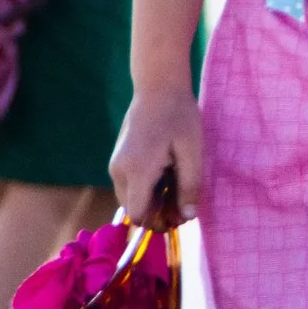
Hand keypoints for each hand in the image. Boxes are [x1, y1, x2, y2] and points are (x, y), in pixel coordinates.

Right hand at [111, 84, 201, 225]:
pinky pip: (130, 186)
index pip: (138, 214)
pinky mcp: (118, 160)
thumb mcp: (191, 151)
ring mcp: (115, 165)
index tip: (179, 215)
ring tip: (176, 183)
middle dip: (157, 212)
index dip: (158, 222)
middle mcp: (119, 171)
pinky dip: (146, 188)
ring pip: (131, 199)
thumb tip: (188, 217)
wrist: (158, 86)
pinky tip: (165, 173)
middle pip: (134, 210)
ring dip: (152, 200)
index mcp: (137, 170)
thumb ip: (189, 186)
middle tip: (183, 201)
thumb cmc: (179, 116)